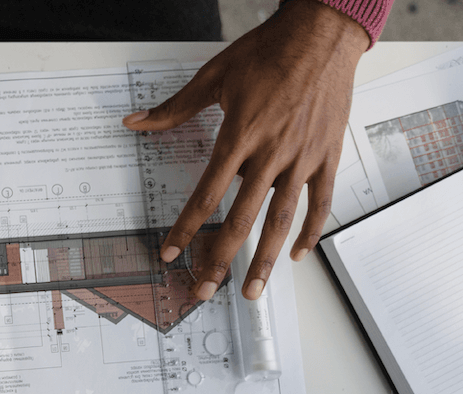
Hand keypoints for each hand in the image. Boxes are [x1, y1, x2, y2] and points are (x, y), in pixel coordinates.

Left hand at [122, 0, 368, 299]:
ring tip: (252, 290)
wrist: (323, 33)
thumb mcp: (215, 75)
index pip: (206, 194)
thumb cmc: (271, 51)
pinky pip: (320, 203)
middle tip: (205, 289)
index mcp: (240, 135)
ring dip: (264, 260)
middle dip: (219, 259)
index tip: (170, 253)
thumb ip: (175, 107)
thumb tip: (136, 122)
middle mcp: (271, 153)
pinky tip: (295, 255)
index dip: (185, 228)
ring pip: (281, 220)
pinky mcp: (327, 156)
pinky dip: (309, 231)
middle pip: (241, 219)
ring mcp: (302, 158)